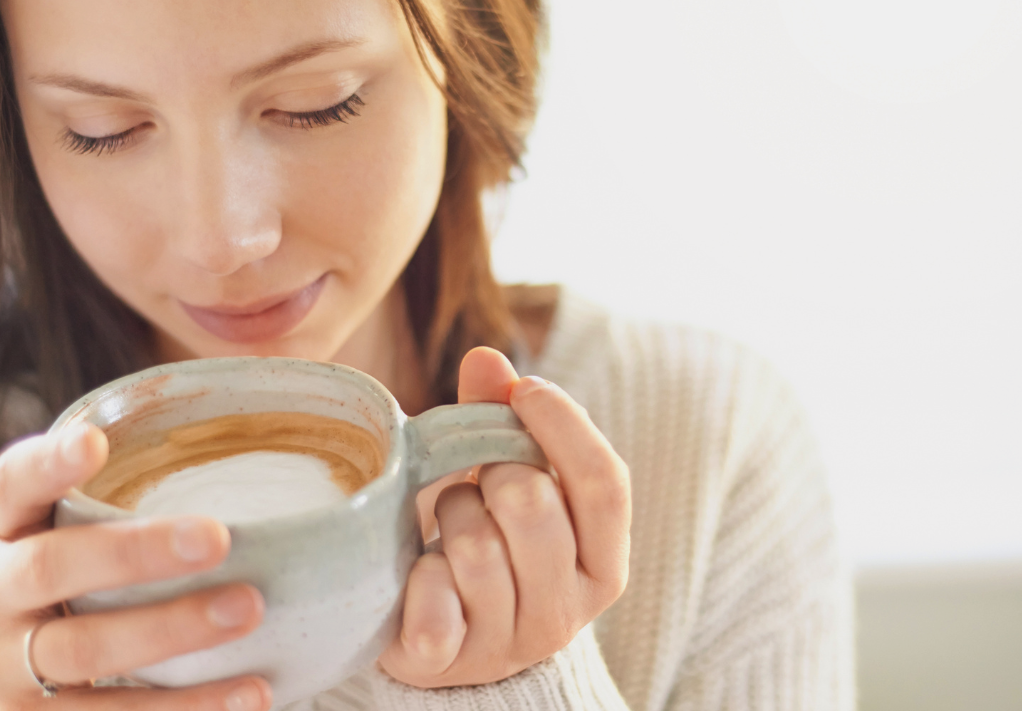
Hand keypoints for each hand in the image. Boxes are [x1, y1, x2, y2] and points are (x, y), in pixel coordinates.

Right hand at [0, 423, 272, 709]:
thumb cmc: (58, 593)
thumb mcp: (60, 540)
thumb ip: (115, 506)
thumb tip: (249, 469)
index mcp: (4, 531)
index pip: (14, 483)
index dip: (49, 463)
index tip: (94, 442)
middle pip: (51, 567)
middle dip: (136, 552)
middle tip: (218, 538)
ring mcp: (2, 671)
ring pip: (85, 655)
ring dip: (171, 631)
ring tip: (248, 610)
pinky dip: (187, 710)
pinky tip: (250, 694)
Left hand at [378, 348, 631, 686]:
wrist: (442, 644)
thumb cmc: (488, 544)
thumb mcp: (508, 483)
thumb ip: (503, 420)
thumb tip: (486, 357)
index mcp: (603, 564)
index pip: (605, 484)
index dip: (565, 424)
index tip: (525, 388)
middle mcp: (567, 611)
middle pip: (533, 503)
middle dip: (491, 472)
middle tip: (476, 483)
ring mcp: (509, 644)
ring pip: (475, 545)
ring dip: (448, 517)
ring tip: (447, 529)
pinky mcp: (447, 664)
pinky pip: (431, 599)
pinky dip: (416, 575)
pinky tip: (419, 576)